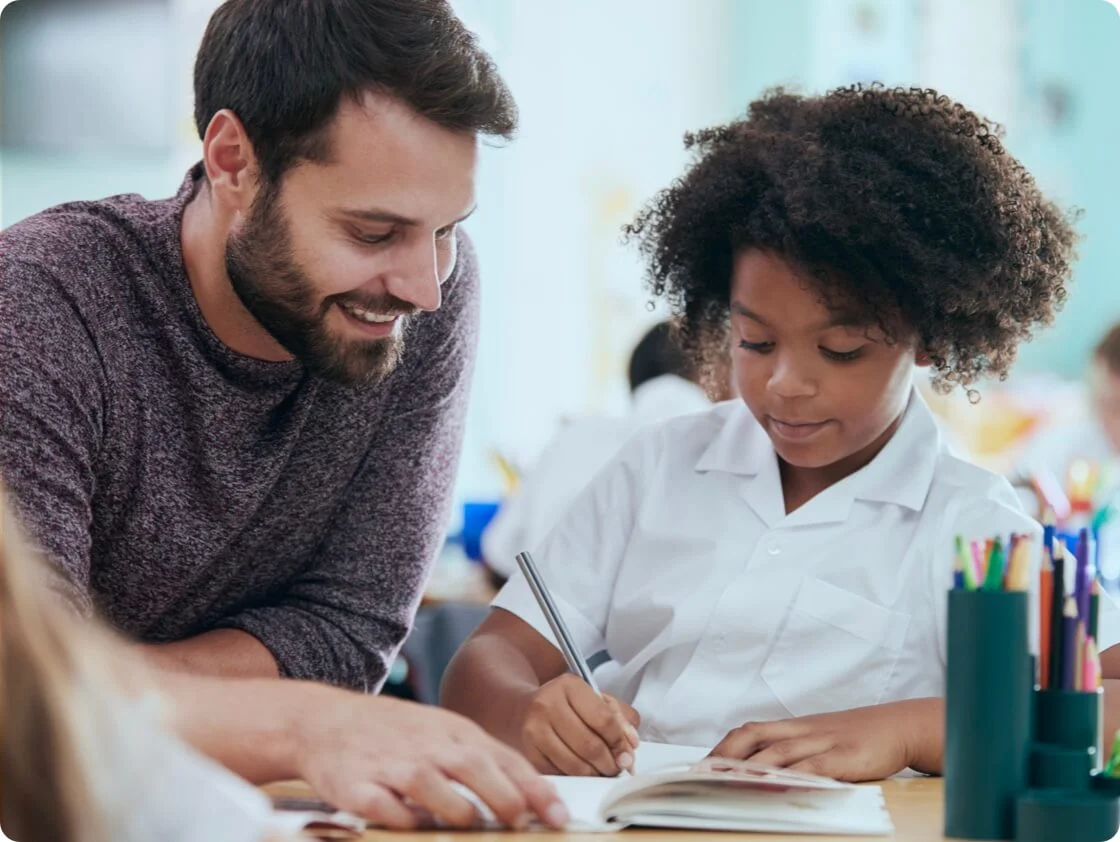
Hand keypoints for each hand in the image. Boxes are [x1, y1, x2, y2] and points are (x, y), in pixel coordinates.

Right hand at [295, 693, 568, 829]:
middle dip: (505, 799)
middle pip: (474, 769)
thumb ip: (482, 760)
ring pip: (434, 791)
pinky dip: (405, 822)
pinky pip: (388, 811)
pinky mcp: (360, 787)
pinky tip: (414, 825)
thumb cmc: (395, 732)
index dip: (534, 789)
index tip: (559, 815)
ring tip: (470, 826)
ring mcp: (394, 766)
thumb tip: (530, 796)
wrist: (327, 721)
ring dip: (458, 812)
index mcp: (454, 732)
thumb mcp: (443, 732)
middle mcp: (428, 746)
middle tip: (522, 822)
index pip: (504, 759)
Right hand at [519, 674, 640, 775]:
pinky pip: (560, 775)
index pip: (603, 719)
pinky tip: (581, 771)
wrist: (523, 709)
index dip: (620, 741)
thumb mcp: (594, 698)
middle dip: (610, 763)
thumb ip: (619, 716)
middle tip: (618, 767)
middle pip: (590, 745)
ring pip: (575, 765)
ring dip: (595, 774)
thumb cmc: (566, 705)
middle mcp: (547, 704)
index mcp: (569, 685)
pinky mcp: (528, 753)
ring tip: (602, 770)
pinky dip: (576, 778)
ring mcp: (534, 730)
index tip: (627, 751)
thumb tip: (631, 744)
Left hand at [709, 699, 943, 781]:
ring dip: (750, 767)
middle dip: (725, 756)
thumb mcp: (819, 740)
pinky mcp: (844, 756)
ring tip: (726, 782)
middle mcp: (801, 731)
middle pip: (754, 736)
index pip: (748, 732)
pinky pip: (814, 766)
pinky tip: (778, 785)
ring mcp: (823, 741)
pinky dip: (794, 775)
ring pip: (778, 751)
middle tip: (701, 776)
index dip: (722, 748)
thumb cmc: (855, 737)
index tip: (699, 766)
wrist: (898, 725)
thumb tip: (758, 774)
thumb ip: (793, 753)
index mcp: (793, 727)